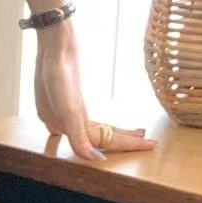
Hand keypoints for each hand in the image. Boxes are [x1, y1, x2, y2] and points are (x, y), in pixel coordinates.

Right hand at [34, 26, 155, 160]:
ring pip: (97, 129)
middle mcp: (63, 122)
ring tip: (137, 132)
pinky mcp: (69, 97)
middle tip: (148, 141)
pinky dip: (105, 124)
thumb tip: (95, 159)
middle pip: (100, 138)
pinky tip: (109, 124)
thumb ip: (79, 138)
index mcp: (64, 126)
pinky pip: (91, 119)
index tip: (148, 146)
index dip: (124, 145)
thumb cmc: (57, 73)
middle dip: (124, 140)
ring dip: (117, 132)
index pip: (99, 144)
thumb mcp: (68, 110)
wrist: (53, 43)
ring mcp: (65, 110)